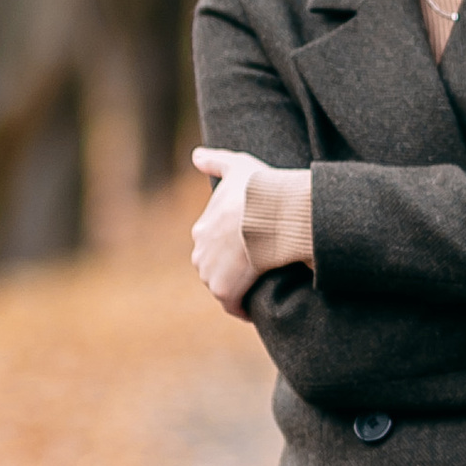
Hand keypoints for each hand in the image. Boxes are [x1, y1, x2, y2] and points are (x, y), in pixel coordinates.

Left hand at [190, 145, 262, 311]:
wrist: (268, 213)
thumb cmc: (257, 189)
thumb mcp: (237, 166)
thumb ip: (216, 161)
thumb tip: (196, 155)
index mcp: (201, 230)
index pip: (213, 245)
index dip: (230, 248)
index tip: (248, 250)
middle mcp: (199, 254)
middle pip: (215, 268)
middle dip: (231, 271)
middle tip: (257, 270)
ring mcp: (209, 274)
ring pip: (223, 287)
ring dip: (238, 290)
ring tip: (260, 289)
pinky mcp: (224, 292)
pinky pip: (234, 307)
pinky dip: (244, 309)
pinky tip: (256, 310)